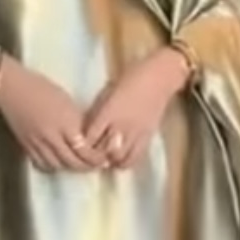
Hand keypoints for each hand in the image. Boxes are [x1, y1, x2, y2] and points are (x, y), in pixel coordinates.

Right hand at [0, 56, 105, 172]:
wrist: (11, 88)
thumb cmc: (40, 87)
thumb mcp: (66, 101)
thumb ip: (76, 121)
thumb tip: (87, 137)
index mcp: (65, 123)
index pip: (84, 149)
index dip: (96, 158)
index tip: (104, 158)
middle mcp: (52, 137)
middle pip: (73, 162)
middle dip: (87, 167)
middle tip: (96, 166)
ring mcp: (38, 144)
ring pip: (59, 166)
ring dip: (72, 168)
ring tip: (81, 166)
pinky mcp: (27, 146)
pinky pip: (43, 164)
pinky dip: (54, 167)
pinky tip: (60, 164)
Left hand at [84, 48, 189, 169]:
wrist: (159, 77)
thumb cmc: (131, 78)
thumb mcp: (107, 92)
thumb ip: (98, 111)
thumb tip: (89, 127)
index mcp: (108, 112)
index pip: (90, 137)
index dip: (83, 144)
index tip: (80, 145)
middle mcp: (121, 126)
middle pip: (103, 151)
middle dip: (95, 155)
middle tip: (91, 154)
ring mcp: (135, 133)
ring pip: (119, 158)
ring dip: (110, 160)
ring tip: (106, 157)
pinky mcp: (147, 137)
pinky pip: (135, 158)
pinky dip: (125, 162)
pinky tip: (121, 158)